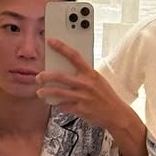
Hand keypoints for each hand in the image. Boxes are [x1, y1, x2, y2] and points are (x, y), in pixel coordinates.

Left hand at [36, 40, 147, 155]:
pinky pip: (63, 106)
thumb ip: (84, 75)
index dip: (61, 47)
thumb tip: (65, 70)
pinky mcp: (80, 109)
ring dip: (46, 92)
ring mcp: (83, 97)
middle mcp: (86, 84)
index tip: (50, 41)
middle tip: (38, 77)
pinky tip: (55, 103)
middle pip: (60, 76)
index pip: (74, 56)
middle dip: (46, 76)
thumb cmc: (106, 96)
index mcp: (91, 73)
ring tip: (40, 92)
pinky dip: (58, 104)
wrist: (116, 114)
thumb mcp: (98, 81)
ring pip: (58, 92)